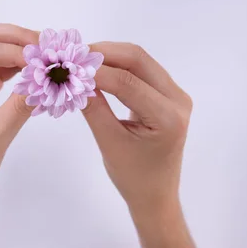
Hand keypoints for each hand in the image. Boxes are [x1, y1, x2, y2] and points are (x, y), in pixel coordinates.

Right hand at [82, 42, 192, 218]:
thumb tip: (74, 79)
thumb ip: (94, 108)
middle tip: (73, 57)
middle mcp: (178, 99)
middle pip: (139, 60)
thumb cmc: (133, 176)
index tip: (68, 67)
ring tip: (81, 62)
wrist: (155, 193)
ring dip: (110, 56)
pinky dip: (117, 66)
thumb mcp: (109, 143)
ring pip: (140, 60)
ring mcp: (175, 94)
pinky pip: (141, 70)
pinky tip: (96, 70)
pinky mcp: (167, 94)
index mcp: (168, 117)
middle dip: (104, 53)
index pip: (128, 82)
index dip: (97, 71)